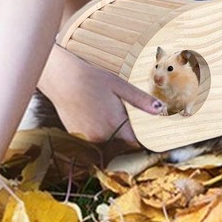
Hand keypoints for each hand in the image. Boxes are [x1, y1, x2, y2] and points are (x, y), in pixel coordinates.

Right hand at [40, 47, 165, 143]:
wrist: (61, 78)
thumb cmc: (91, 79)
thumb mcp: (119, 85)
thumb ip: (141, 100)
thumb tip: (160, 110)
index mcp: (115, 125)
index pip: (136, 143)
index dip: (143, 140)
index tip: (149, 135)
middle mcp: (101, 137)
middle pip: (122, 142)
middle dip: (127, 132)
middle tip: (125, 115)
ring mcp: (87, 138)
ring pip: (107, 140)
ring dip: (112, 131)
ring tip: (106, 111)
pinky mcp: (77, 136)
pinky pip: (94, 138)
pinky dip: (97, 129)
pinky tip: (94, 112)